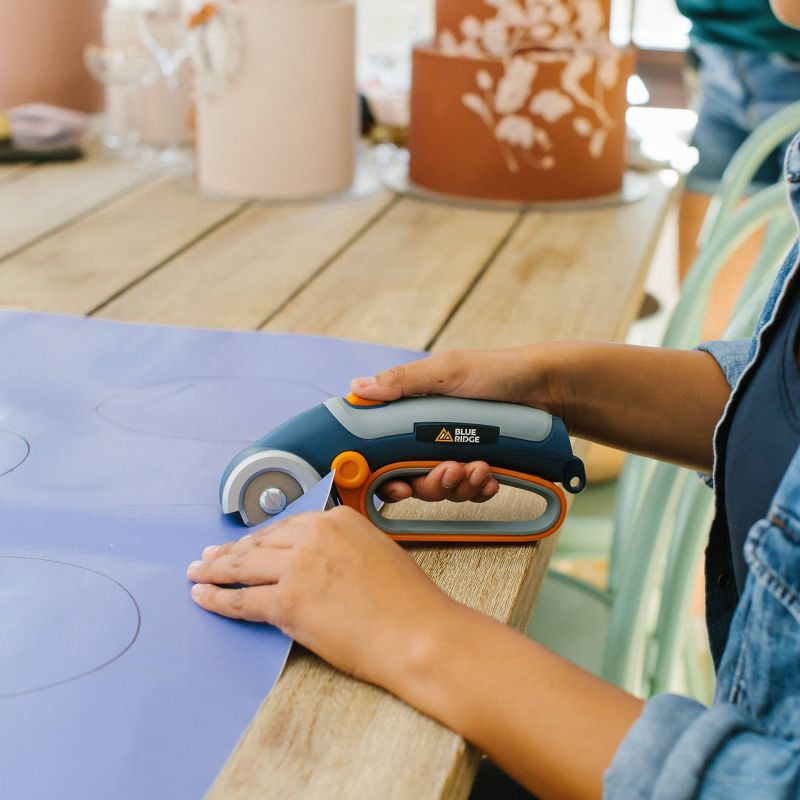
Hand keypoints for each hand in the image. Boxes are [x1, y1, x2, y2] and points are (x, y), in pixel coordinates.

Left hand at [187, 506, 459, 684]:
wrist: (417, 632)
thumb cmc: (408, 600)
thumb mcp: (377, 552)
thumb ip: (341, 548)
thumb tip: (315, 563)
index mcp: (337, 519)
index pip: (286, 527)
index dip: (260, 538)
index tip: (244, 543)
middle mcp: (314, 536)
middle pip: (260, 543)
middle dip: (229, 551)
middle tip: (208, 556)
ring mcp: (298, 568)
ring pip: (243, 567)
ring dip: (214, 571)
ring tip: (197, 574)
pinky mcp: (287, 602)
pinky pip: (242, 600)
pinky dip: (218, 600)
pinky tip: (204, 598)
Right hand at [354, 346, 563, 503]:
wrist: (546, 387)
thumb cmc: (495, 370)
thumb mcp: (447, 371)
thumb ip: (403, 382)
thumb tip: (359, 388)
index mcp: (411, 416)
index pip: (383, 454)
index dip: (383, 477)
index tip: (396, 487)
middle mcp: (428, 438)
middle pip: (412, 480)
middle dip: (431, 483)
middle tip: (451, 470)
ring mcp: (454, 454)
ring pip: (442, 490)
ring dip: (459, 485)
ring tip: (481, 466)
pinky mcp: (480, 467)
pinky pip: (471, 492)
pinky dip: (481, 488)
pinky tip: (493, 476)